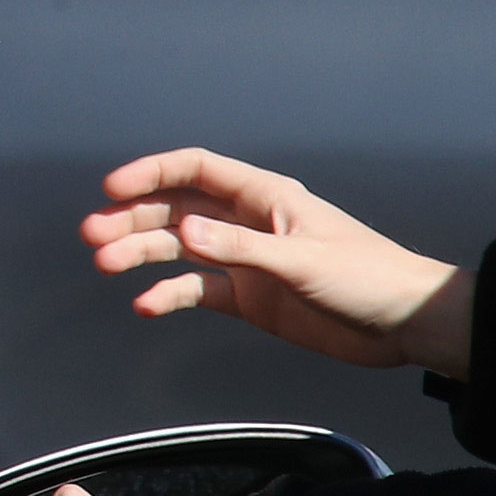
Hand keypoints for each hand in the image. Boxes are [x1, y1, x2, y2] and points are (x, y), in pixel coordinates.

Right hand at [81, 148, 471, 377]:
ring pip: (180, 248)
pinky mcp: (249, 297)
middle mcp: (248, 222)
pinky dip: (168, 295)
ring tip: (106, 266)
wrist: (403, 324)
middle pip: (176, 208)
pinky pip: (197, 290)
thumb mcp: (301, 260)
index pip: (196, 170)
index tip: (112, 191)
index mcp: (266, 197)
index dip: (152, 174)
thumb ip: (241, 248)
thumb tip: (185, 231)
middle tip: (92, 236)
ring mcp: (245, 260)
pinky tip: (145, 305)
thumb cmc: (366, 277)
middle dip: (133, 218)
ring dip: (141, 254)